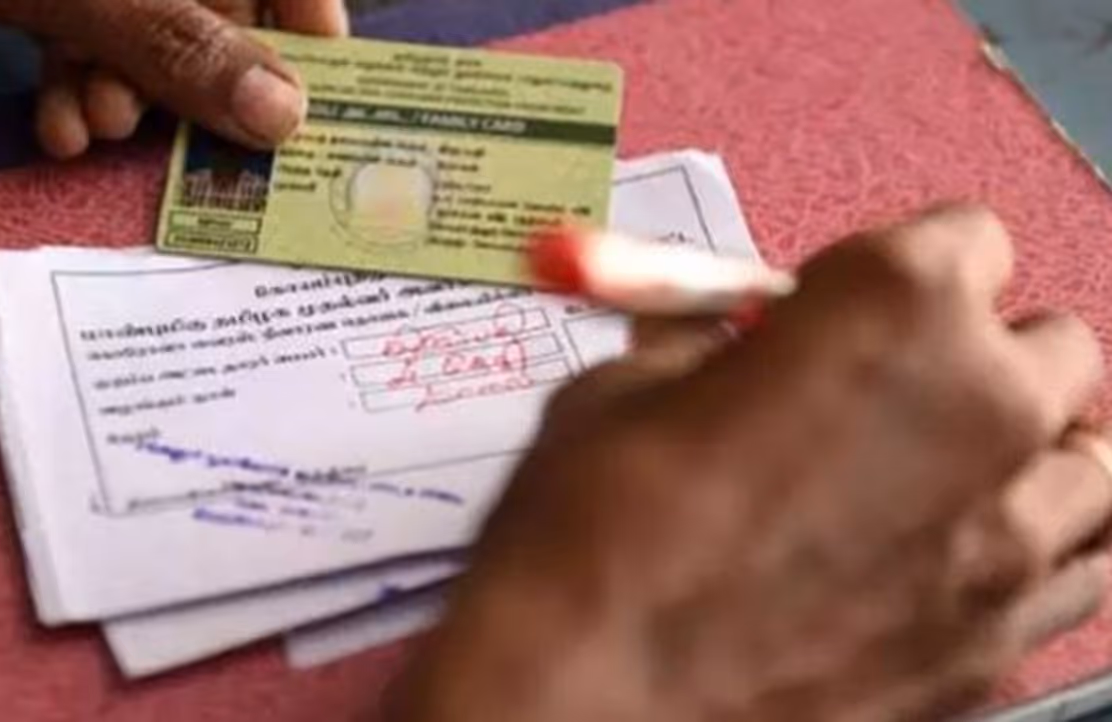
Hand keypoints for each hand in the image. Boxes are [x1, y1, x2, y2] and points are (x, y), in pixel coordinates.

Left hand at [31, 0, 347, 157]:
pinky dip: (79, 93)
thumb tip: (285, 113)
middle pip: (221, 13)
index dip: (308, 30)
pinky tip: (63, 130)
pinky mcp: (44, 1)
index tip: (314, 107)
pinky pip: (86, 45)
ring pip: (152, 37)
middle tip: (193, 134)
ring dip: (138, 96)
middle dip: (205, 82)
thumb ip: (175, 42)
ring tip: (103, 124)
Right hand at [390, 206, 1111, 721]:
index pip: (970, 240)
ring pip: (1091, 464)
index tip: (861, 300)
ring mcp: (1005, 541)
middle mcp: (980, 411)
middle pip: (1053, 347)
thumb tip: (736, 338)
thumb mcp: (630, 387)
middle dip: (978, 353)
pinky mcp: (995, 646)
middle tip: (897, 387)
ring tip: (950, 472)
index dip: (901, 266)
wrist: (587, 695)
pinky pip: (1080, 575)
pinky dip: (1037, 552)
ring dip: (1028, 452)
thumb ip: (713, 345)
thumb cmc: (592, 540)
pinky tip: (966, 555)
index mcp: (891, 309)